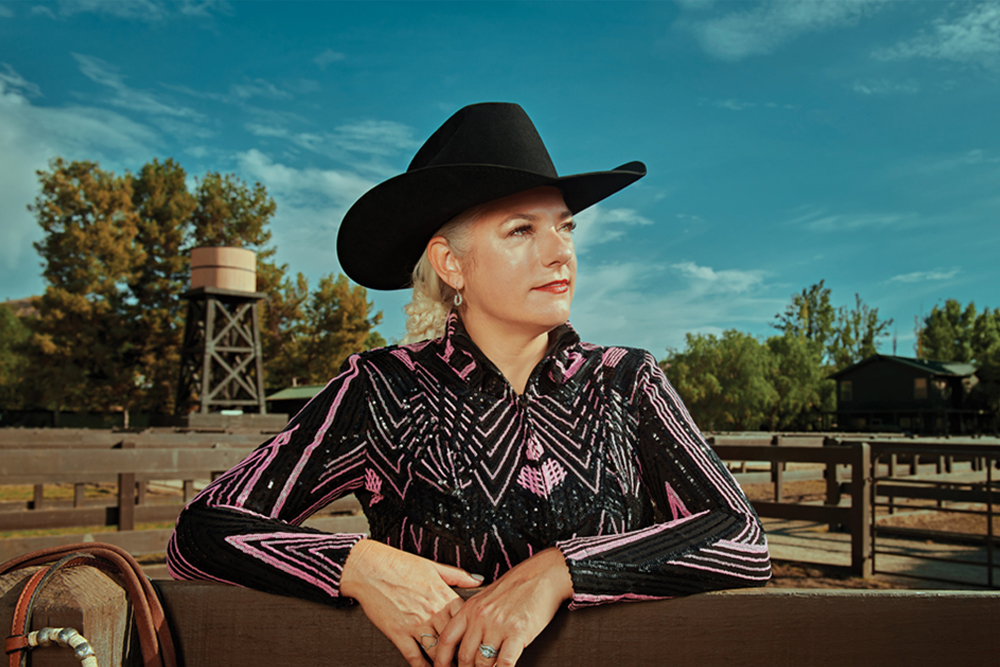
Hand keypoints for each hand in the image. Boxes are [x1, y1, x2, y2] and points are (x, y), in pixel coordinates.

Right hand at [341, 539, 483, 666]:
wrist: (370, 567)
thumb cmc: (400, 564)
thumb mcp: (433, 566)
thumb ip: (458, 575)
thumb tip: (478, 580)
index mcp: (443, 595)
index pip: (466, 621)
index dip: (472, 634)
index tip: (475, 643)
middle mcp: (432, 612)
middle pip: (454, 640)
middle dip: (460, 654)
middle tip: (465, 661)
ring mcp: (415, 624)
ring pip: (436, 652)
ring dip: (443, 663)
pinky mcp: (398, 633)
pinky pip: (414, 656)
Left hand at [433, 548, 573, 666]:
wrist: (543, 574)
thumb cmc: (516, 586)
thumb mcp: (486, 597)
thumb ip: (473, 617)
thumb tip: (464, 641)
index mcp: (470, 608)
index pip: (447, 640)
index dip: (441, 660)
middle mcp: (481, 617)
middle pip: (464, 656)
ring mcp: (498, 625)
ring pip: (483, 663)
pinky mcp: (518, 633)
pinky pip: (505, 662)